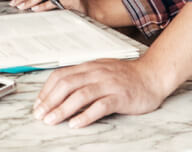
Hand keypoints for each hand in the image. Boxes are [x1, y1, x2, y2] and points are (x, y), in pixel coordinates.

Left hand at [33, 57, 168, 127]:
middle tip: (40, 115)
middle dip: (50, 101)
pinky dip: (86, 115)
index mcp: (89, 67)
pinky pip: (100, 106)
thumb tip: (61, 91)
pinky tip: (76, 124)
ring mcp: (108, 84)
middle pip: (67, 84)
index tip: (38, 104)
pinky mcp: (120, 96)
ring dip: (63, 109)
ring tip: (52, 120)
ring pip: (81, 95)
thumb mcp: (101, 71)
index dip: (46, 90)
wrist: (152, 75)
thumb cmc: (126, 76)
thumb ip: (83, 78)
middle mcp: (96, 73)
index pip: (61, 75)